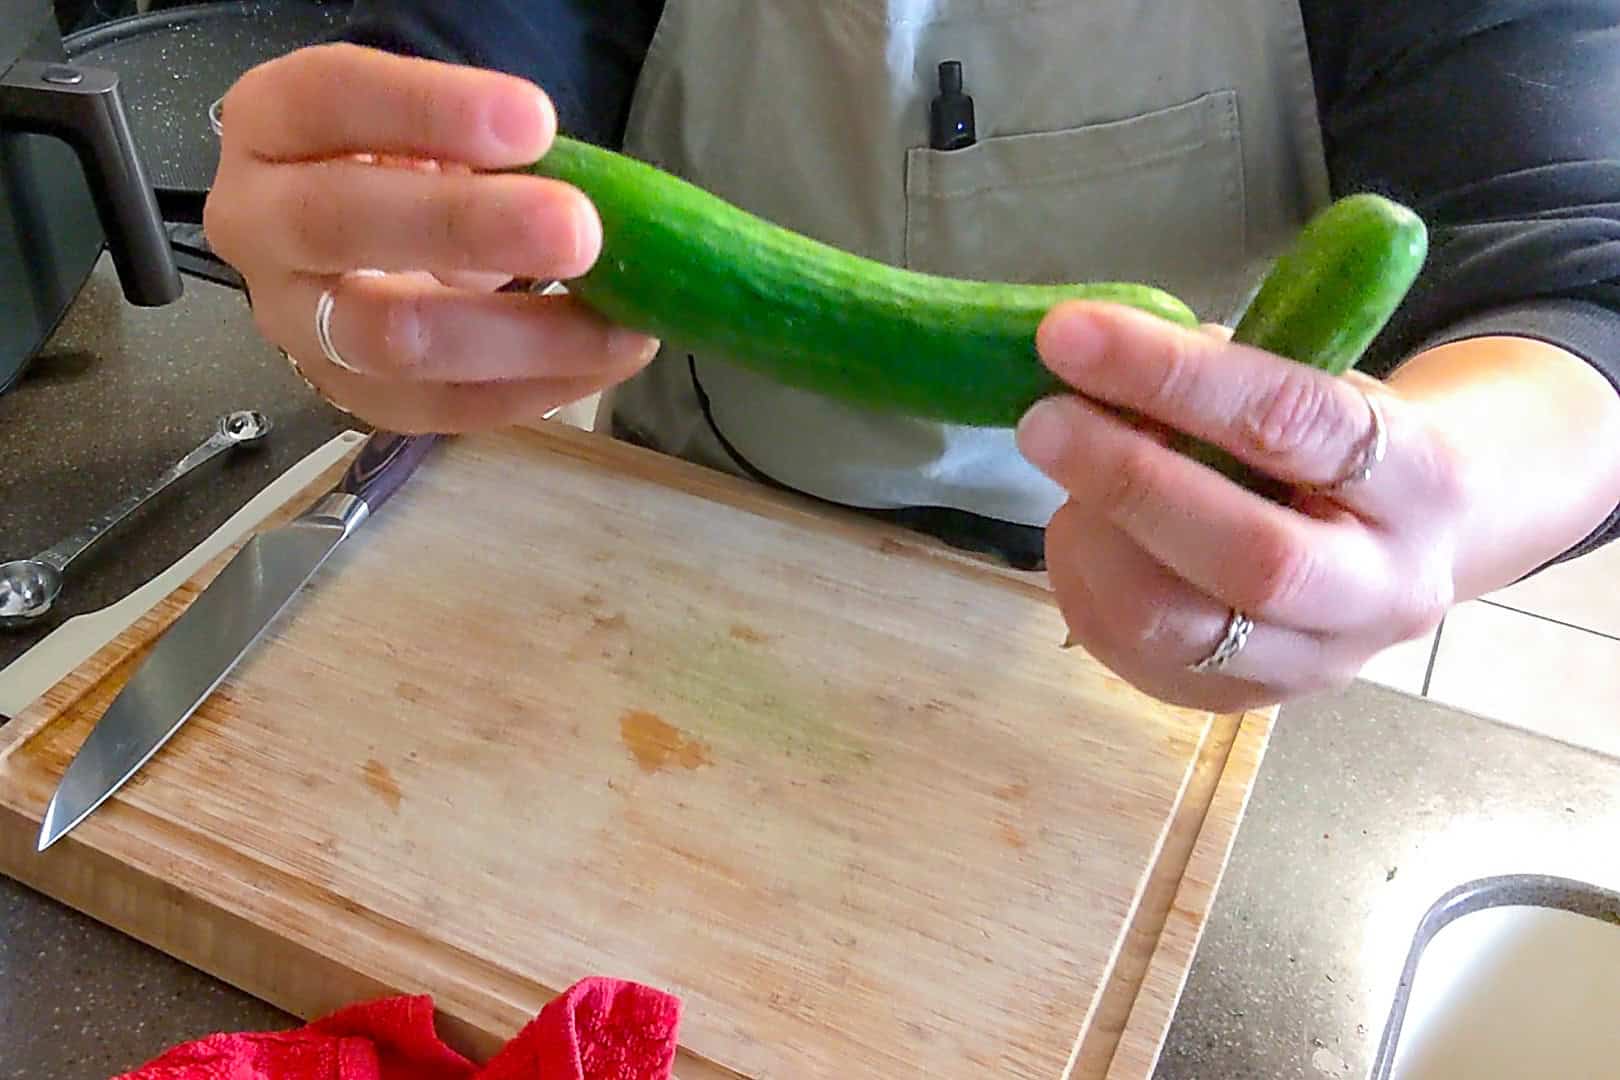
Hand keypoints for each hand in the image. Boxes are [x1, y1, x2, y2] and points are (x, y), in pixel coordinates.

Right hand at [203, 44, 657, 432]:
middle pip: (340, 223)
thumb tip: (606, 199)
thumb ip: (491, 143)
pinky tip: (605, 359)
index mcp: (271, 124)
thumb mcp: (437, 129)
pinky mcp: (350, 397)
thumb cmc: (410, 170)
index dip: (429, 109)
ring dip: (518, 333)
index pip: (329, 98)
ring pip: (390, 338)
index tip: (536, 122)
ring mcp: (294, 322)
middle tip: (578, 231)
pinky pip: (441, 406)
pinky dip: (536, 386)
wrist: (369, 253)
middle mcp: (258, 223)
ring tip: (619, 323)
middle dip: (469, 227)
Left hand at [1015, 300, 1467, 712]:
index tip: (1072, 335)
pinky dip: (1084, 583)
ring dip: (1096, 539)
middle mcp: (1385, 591)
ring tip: (1065, 473)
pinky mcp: (1244, 701)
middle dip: (1127, 480)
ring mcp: (1317, 664)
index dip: (1173, 375)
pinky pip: (1136, 655)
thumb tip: (1090, 359)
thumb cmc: (1339, 442)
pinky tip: (1083, 528)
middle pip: (1251, 557)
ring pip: (1179, 626)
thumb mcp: (1315, 380)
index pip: (1296, 423)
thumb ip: (1219, 373)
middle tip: (1042, 420)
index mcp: (1422, 480)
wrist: (1410, 541)